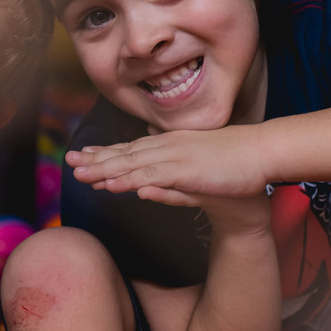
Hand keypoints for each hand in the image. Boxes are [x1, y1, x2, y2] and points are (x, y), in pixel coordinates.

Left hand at [66, 126, 271, 234]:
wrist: (260, 158)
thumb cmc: (232, 166)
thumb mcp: (196, 174)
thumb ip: (171, 180)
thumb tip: (148, 186)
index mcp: (170, 145)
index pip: (131, 148)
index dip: (105, 152)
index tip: (83, 155)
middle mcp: (167, 147)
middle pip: (124, 154)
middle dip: (95, 159)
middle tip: (69, 161)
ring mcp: (175, 156)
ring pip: (132, 164)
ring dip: (104, 169)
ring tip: (81, 175)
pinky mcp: (185, 169)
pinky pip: (151, 176)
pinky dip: (129, 179)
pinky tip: (112, 184)